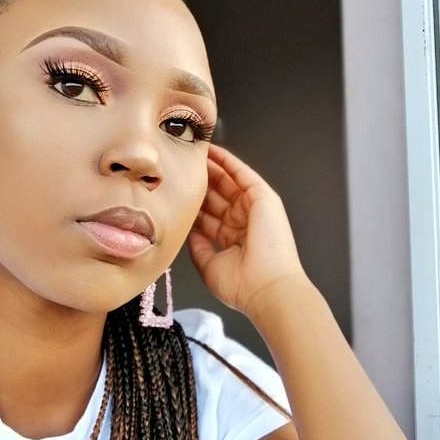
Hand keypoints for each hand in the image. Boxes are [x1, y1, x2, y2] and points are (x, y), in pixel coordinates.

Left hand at [188, 144, 304, 319]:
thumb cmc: (242, 286)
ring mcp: (255, 209)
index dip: (192, 205)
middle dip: (199, 183)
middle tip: (178, 167)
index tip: (173, 194)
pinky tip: (211, 150)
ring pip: (228, 181)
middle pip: (217, 197)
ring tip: (190, 153)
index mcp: (233, 240)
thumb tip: (188, 231)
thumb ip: (198, 246)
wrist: (266, 289)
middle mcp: (244, 223)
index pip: (209, 217)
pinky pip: (242, 173)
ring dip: (211, 167)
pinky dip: (227, 161)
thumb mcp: (209, 265)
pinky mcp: (263, 197)